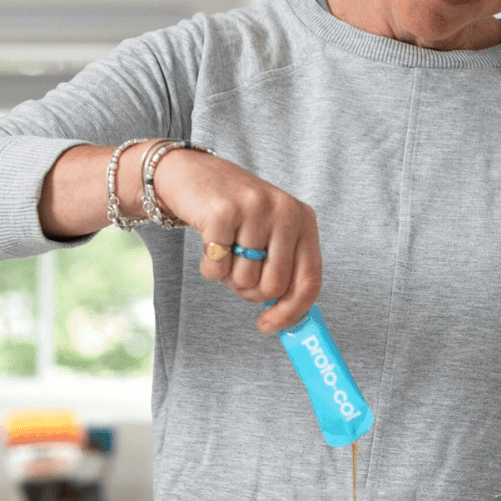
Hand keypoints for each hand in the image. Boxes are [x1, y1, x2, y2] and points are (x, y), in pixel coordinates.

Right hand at [154, 149, 321, 333]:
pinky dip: (209, 267)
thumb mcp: (269, 233)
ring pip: (244, 280)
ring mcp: (255, 209)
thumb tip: (285, 321)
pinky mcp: (223, 213)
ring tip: (224, 249)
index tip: (269, 326)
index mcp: (304, 219)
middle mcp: (285, 211)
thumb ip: (282, 270)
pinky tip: (208, 243)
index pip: (310, 280)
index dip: (292, 312)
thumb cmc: (234, 213)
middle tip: (237, 270)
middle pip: (274, 287)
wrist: (191, 173)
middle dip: (250, 291)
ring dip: (228, 276)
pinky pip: (216, 269)